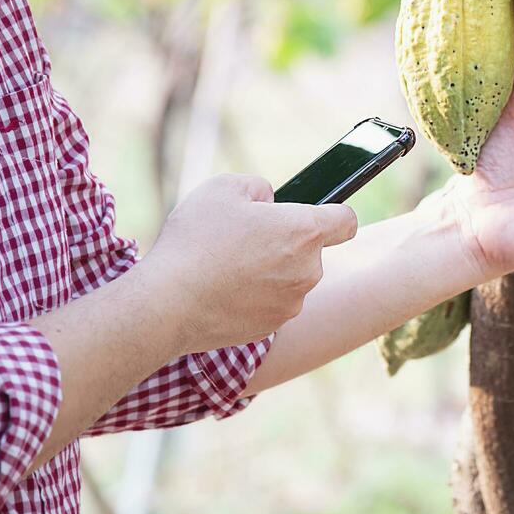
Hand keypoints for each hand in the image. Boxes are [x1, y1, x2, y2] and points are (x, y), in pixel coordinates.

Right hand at [143, 174, 357, 352]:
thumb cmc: (195, 241)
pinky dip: (254, 296)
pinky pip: (270, 302)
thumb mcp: (223, 188)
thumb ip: (258, 187)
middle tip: (243, 238)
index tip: (321, 214)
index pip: (346, 221)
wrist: (166, 304)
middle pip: (310, 250)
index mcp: (304, 231)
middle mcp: (308, 270)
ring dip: (270, 270)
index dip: (334, 214)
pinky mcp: (271, 326)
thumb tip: (269, 202)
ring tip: (226, 265)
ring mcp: (291, 302)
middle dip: (285, 241)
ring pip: (290, 277)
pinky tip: (222, 289)